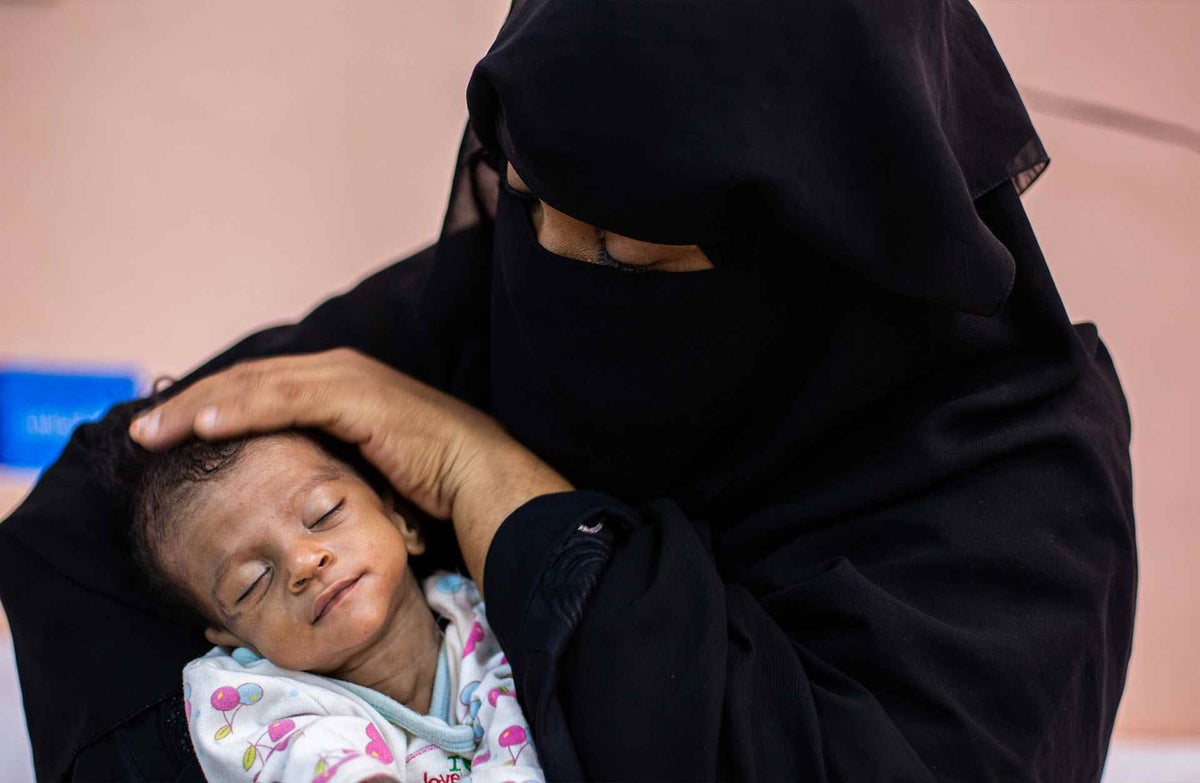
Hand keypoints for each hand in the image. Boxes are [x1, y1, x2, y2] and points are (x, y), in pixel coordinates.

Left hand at [129, 348, 572, 586]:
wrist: (479, 475)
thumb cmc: (428, 481)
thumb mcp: (361, 467)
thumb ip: (322, 460)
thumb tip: (283, 485)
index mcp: (335, 383)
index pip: (257, 389)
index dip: (207, 406)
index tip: (165, 431)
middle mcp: (335, 370)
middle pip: (244, 381)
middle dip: (188, 404)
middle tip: (140, 430)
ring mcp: (344, 378)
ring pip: (253, 386)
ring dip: (197, 408)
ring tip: (151, 431)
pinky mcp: (353, 396)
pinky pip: (282, 400)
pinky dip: (237, 411)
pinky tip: (201, 426)